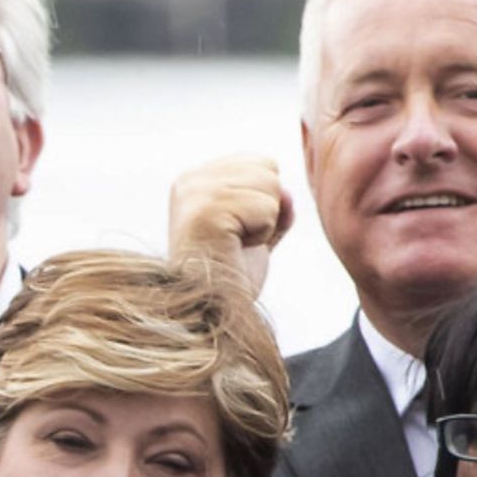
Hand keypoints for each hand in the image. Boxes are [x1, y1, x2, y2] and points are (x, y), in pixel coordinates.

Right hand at [167, 155, 293, 295]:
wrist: (211, 313)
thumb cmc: (230, 277)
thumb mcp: (256, 231)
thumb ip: (272, 203)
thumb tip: (286, 192)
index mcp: (196, 180)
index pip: (261, 162)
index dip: (262, 203)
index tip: (236, 234)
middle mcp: (190, 181)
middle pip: (267, 167)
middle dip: (266, 210)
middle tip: (237, 242)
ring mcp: (195, 195)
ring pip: (270, 185)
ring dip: (264, 224)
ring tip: (235, 246)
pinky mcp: (206, 212)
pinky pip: (267, 208)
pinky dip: (262, 235)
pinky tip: (235, 249)